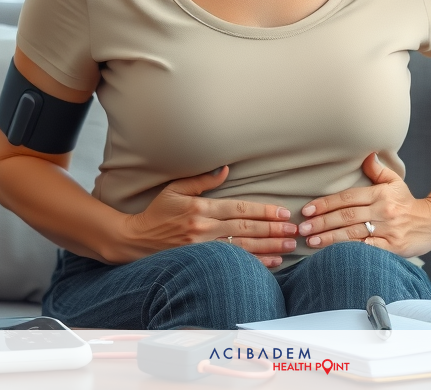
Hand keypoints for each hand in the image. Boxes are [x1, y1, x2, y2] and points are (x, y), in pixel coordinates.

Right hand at [119, 166, 297, 266]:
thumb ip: (201, 180)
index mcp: (201, 209)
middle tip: (295, 230)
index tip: (283, 213)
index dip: (264, 211)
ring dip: (269, 247)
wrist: (135, 241)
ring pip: (243, 247)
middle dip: (273, 229)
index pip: (240, 209)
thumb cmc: (157, 212)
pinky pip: (233, 262)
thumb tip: (225, 168)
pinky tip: (272, 262)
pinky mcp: (201, 262)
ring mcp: (203, 248)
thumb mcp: (175, 189)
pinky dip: (254, 263)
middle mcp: (204, 229)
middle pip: (246, 229)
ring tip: (289, 245)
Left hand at [297, 154, 430, 257]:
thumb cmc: (408, 202)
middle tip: (303, 228)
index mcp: (380, 194)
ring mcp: (387, 230)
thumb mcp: (395, 182)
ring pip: (353, 233)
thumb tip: (365, 154)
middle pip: (346, 216)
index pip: (347, 198)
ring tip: (311, 241)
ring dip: (330, 238)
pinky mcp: (392, 247)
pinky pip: (367, 249)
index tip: (308, 209)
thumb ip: (377, 170)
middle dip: (322, 222)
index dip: (326, 203)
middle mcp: (383, 211)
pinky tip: (333, 254)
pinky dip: (349, 251)